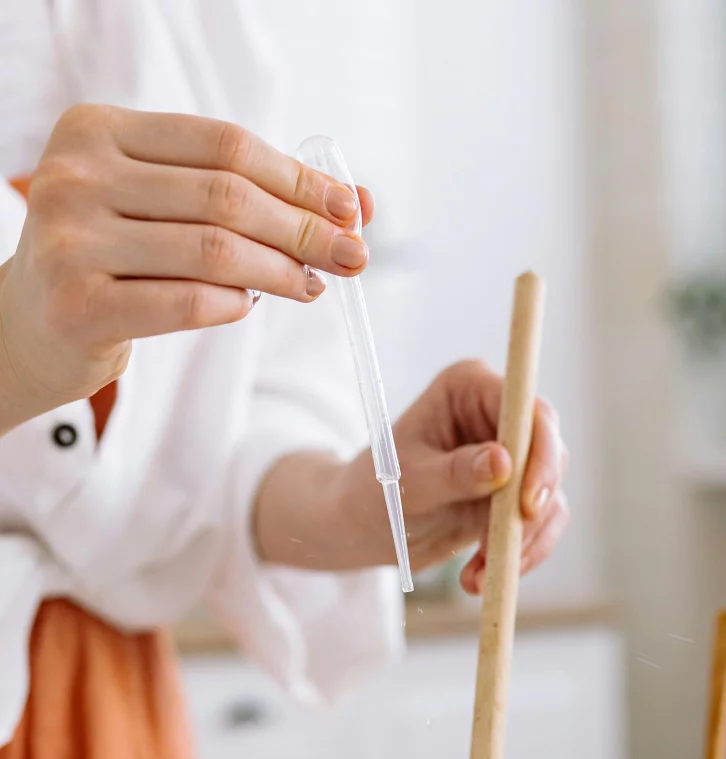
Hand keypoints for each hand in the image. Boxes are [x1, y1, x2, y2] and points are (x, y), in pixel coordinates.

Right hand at [0, 104, 372, 433]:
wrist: (27, 326)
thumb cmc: (109, 261)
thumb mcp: (159, 207)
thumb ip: (243, 195)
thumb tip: (358, 205)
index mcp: (98, 131)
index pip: (223, 144)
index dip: (296, 177)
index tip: (348, 208)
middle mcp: (76, 176)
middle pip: (225, 196)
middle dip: (302, 228)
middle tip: (351, 255)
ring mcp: (70, 241)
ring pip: (212, 250)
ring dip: (281, 271)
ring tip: (314, 285)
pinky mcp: (78, 305)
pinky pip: (185, 302)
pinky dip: (233, 304)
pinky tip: (253, 305)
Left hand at [376, 359, 569, 592]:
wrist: (363, 526)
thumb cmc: (372, 491)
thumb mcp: (408, 483)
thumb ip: (454, 473)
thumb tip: (504, 464)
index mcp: (468, 388)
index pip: (527, 411)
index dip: (540, 456)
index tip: (528, 505)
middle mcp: (497, 413)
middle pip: (550, 453)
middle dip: (531, 509)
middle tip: (504, 552)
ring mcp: (511, 455)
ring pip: (548, 495)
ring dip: (521, 543)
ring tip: (476, 577)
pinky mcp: (515, 494)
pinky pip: (540, 525)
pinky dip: (518, 555)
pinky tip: (478, 577)